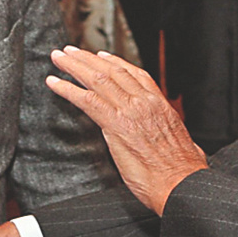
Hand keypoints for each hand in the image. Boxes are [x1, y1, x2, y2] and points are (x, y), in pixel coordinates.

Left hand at [45, 47, 207, 214]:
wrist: (183, 184)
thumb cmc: (181, 172)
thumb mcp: (178, 142)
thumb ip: (162, 132)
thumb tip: (157, 135)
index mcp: (160, 105)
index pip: (134, 73)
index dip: (114, 62)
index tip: (100, 56)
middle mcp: (145, 102)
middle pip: (112, 71)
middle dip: (88, 58)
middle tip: (70, 52)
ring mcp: (130, 111)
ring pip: (98, 79)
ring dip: (74, 66)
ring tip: (59, 59)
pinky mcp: (116, 125)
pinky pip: (87, 100)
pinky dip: (68, 89)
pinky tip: (55, 83)